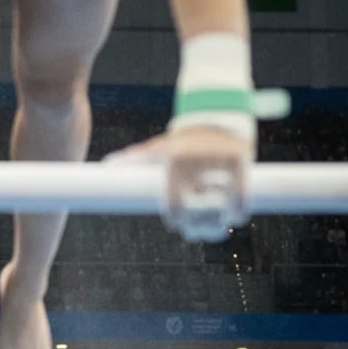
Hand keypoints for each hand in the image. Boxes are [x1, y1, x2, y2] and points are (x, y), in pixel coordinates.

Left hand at [106, 127, 253, 241]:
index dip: (175, 219)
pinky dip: (239, 213)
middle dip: (196, 228)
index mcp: (173, 161)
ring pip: (221, 209)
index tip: (176, 224)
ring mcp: (219, 162)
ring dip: (218, 226)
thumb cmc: (180, 140)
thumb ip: (133, 158)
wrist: (215, 116)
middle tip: (193, 232)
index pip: (174, 204)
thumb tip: (106, 164)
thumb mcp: (156, 147)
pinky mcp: (240, 160)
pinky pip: (241, 197)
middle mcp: (195, 162)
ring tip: (216, 229)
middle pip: (196, 212)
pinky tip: (235, 219)